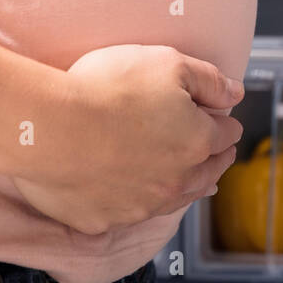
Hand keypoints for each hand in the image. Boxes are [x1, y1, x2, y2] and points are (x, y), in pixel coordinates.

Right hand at [11, 45, 243, 233]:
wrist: (47, 126)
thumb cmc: (106, 89)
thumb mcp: (168, 63)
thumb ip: (209, 80)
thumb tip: (235, 92)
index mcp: (197, 142)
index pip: (226, 134)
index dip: (225, 122)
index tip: (222, 119)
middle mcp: (175, 181)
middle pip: (208, 173)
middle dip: (215, 159)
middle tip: (218, 153)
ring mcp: (139, 205)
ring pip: (175, 199)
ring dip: (185, 186)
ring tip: (194, 182)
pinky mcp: (103, 219)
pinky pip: (127, 213)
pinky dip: (135, 201)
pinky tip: (134, 194)